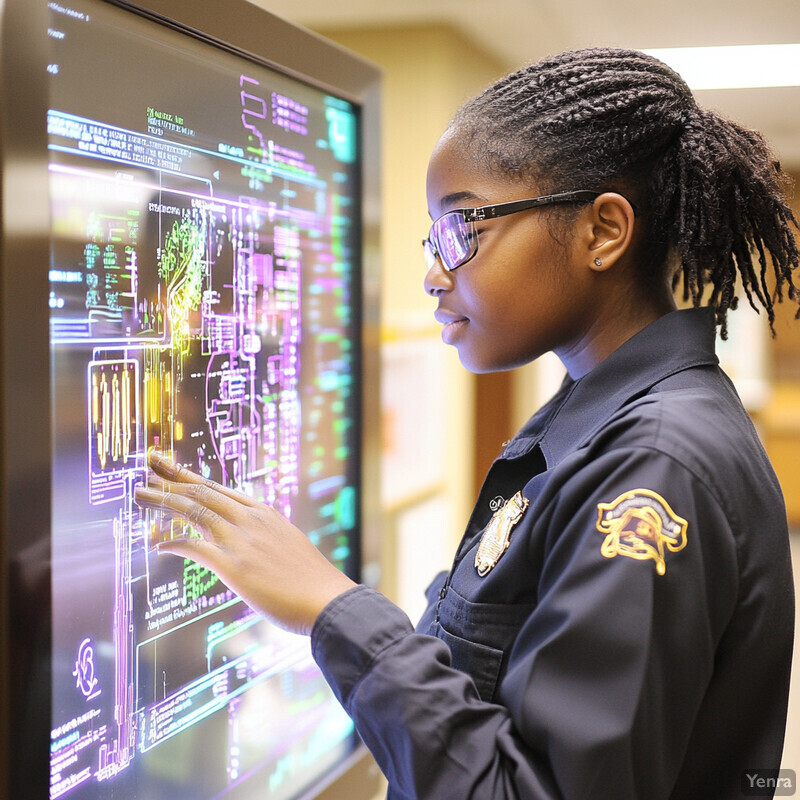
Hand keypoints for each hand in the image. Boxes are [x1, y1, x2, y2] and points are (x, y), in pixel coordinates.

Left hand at [134, 451, 356, 635]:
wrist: (327, 599)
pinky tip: (156, 544)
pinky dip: (171, 542)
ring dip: (162, 500)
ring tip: (138, 493)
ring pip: (193, 510)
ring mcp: (241, 539)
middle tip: (148, 464)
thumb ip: (267, 537)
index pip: (219, 488)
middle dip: (171, 477)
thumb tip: (254, 541)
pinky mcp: (233, 564)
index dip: (192, 477)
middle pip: (203, 491)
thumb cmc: (311, 580)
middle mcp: (250, 519)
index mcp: (264, 513)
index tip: (172, 467)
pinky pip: (193, 546)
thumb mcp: (288, 546)